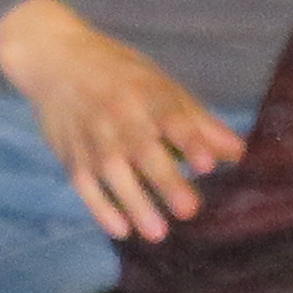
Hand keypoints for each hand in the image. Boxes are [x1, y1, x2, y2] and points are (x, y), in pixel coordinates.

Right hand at [0, 0, 246, 242]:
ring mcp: (91, 137)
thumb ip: (198, 122)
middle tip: (189, 209)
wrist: (54, 58)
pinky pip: (84, 185)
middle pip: (142, 149)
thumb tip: (239, 153)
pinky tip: (121, 230)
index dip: (189, 140)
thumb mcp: (160, 86)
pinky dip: (100, 208)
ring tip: (158, 233)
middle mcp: (118, 116)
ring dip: (134, 203)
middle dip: (165, 179)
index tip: (207, 165)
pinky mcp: (71, 156)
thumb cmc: (119, 75)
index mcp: (146, 94)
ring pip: (113, 173)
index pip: (170, 117)